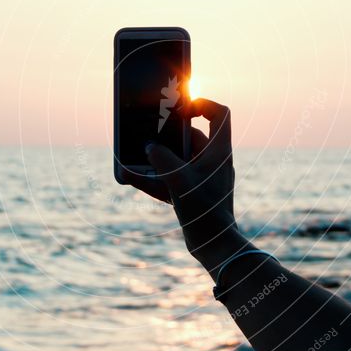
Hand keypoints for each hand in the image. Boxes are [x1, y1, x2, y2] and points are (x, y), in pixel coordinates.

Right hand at [123, 98, 241, 271]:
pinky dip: (155, 177)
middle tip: (149, 130)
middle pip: (192, 136)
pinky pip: (172, 178)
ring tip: (134, 156)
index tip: (182, 107)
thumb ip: (161, 159)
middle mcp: (213, 161)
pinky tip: (131, 177)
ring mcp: (204, 177)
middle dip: (168, 135)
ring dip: (157, 158)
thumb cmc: (204, 211)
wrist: (214, 246)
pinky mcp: (194, 193)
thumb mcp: (178, 180)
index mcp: (218, 151)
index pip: (219, 114)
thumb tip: (149, 147)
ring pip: (178, 159)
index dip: (202, 104)